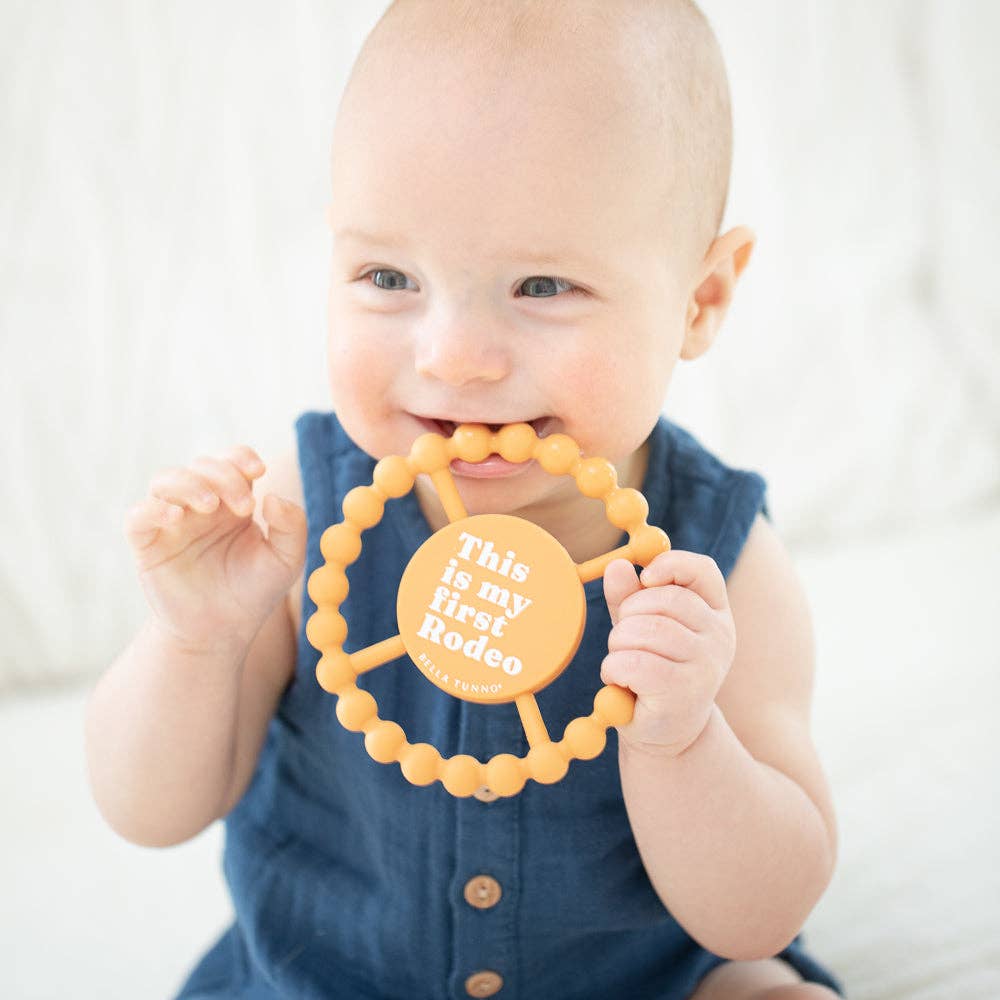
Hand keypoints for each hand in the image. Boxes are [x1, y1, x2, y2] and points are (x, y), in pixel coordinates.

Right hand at [123, 445, 306, 652]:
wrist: (223, 632)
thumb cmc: (254, 591)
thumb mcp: (286, 561)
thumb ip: (292, 526)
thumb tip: (273, 496)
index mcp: (233, 501)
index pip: (231, 461)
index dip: (241, 457)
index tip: (259, 470)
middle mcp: (200, 505)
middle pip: (201, 466)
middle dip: (223, 476)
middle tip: (244, 505)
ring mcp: (172, 522)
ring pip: (166, 480)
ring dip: (189, 484)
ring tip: (211, 506)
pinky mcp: (147, 544)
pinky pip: (138, 515)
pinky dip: (153, 509)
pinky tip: (175, 518)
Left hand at [601, 552, 735, 757]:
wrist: (666, 732)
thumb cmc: (653, 671)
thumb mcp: (641, 627)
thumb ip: (629, 596)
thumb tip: (616, 565)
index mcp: (715, 613)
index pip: (703, 571)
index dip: (670, 564)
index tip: (644, 577)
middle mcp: (719, 637)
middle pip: (666, 599)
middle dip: (630, 613)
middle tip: (622, 636)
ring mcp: (706, 666)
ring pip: (648, 630)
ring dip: (619, 642)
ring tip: (621, 659)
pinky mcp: (683, 694)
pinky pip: (636, 663)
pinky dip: (614, 667)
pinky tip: (618, 680)